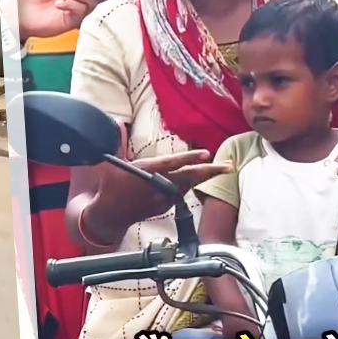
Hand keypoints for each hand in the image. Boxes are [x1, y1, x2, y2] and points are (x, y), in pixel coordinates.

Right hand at [87, 150, 232, 240]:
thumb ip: (119, 142)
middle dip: (210, 171)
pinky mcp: (165, 207)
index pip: (172, 163)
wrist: (109, 215)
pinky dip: (187, 184)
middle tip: (228, 166)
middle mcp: (157, 185)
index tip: (206, 153)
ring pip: (187, 185)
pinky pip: (179, 193)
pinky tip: (195, 178)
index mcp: (145, 172)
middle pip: (188, 177)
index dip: (190, 158)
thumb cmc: (110, 186)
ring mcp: (163, 198)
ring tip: (219, 168)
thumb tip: (118, 123)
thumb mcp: (112, 162)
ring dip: (203, 176)